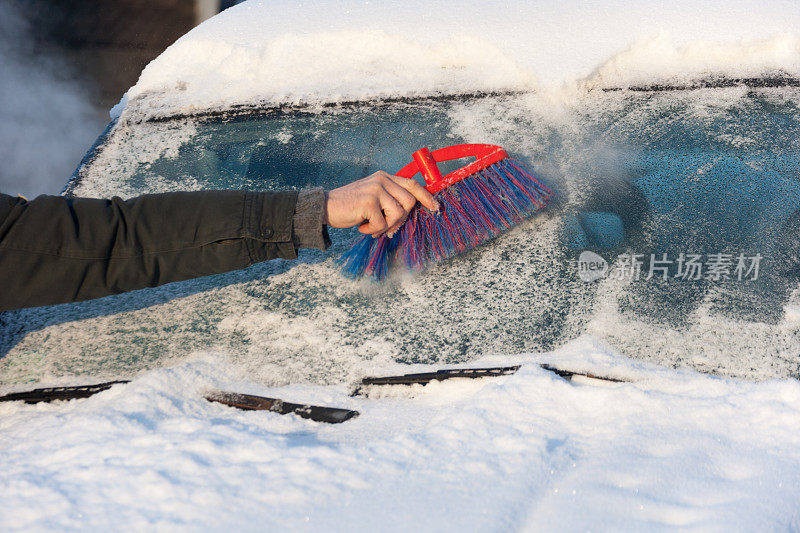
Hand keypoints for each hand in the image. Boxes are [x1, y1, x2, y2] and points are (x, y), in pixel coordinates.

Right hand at [324, 171, 439, 237]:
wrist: (325, 207)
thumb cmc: (350, 206)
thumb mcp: (373, 197)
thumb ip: (389, 200)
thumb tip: (407, 214)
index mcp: (384, 177)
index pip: (412, 184)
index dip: (426, 197)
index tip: (435, 208)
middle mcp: (381, 180)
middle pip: (409, 202)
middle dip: (401, 220)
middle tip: (386, 228)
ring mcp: (375, 189)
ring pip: (398, 214)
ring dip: (387, 226)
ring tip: (373, 228)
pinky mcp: (368, 202)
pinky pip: (382, 223)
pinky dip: (373, 230)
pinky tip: (362, 227)